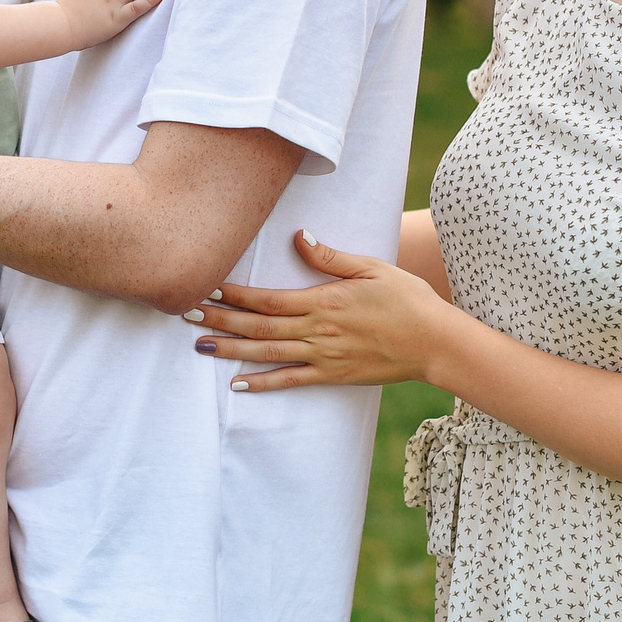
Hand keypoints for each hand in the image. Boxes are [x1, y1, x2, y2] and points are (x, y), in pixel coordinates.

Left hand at [186, 230, 448, 390]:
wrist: (435, 343)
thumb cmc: (407, 299)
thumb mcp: (372, 268)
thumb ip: (331, 257)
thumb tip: (300, 236)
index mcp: (323, 300)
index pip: (268, 298)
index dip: (235, 295)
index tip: (207, 288)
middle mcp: (317, 330)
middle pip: (259, 326)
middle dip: (221, 320)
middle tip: (187, 314)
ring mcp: (323, 356)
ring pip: (268, 353)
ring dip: (232, 349)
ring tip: (201, 345)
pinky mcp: (333, 376)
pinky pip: (291, 381)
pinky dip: (263, 383)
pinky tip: (238, 385)